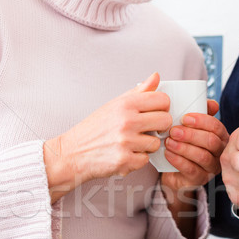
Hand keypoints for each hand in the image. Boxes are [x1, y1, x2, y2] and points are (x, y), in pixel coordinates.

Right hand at [44, 72, 170, 199]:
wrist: (72, 153)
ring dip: (146, 145)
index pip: (162, 100)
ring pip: (156, 143)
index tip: (156, 113)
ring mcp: (126, 142)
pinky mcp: (125, 160)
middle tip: (147, 130)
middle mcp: (127, 121)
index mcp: (126, 104)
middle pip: (165, 121)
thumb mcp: (114, 105)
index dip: (162, 107)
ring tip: (131, 143)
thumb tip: (156, 77)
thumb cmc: (93, 129)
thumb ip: (138, 92)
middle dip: (159, 126)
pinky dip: (136, 159)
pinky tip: (124, 154)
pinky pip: (145, 160)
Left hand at [160, 100, 228, 191]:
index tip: (185, 118)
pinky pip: (192, 170)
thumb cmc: (183, 144)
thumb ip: (199, 113)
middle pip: (211, 142)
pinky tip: (168, 154)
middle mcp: (219, 152)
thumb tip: (212, 103)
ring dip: (183, 147)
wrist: (174, 171)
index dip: (202, 121)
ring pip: (202, 156)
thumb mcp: (189, 127)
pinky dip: (178, 160)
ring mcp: (211, 167)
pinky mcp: (200, 179)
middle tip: (173, 131)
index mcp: (220, 137)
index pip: (216, 127)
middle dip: (191, 135)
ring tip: (168, 142)